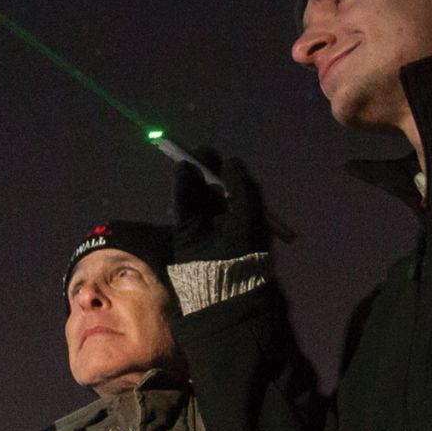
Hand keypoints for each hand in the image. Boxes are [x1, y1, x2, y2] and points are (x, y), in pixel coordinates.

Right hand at [170, 147, 270, 262]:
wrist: (228, 279)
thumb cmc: (246, 245)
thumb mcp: (249, 211)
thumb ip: (240, 185)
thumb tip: (230, 160)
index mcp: (241, 207)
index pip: (229, 181)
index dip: (220, 166)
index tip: (213, 154)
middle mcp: (221, 211)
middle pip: (210, 183)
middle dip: (204, 167)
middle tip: (197, 151)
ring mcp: (202, 219)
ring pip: (195, 191)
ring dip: (191, 174)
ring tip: (186, 159)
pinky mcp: (185, 228)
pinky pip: (183, 203)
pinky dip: (182, 187)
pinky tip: (182, 172)